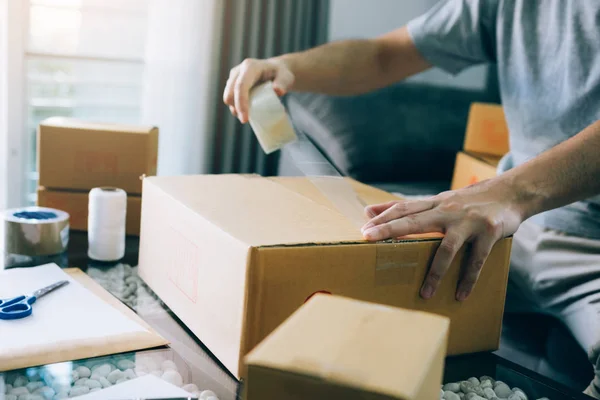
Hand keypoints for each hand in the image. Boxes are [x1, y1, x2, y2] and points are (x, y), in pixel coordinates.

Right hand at [223, 58, 294, 123]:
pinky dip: (235, 107)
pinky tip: (245, 111)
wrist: (275, 70)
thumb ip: (283, 83)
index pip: (241, 86)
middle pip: (230, 92)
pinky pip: (230, 98)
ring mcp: (234, 77)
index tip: (245, 119)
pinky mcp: (232, 83)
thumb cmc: (281, 74)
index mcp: (250, 67)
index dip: (241, 103)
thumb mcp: (286, 77)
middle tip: (246, 121)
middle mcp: (239, 70)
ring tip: (248, 116)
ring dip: (235, 108)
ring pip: (228, 96)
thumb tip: (277, 91)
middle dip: (236, 108)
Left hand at [361, 179, 524, 300]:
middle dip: (390, 230)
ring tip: (424, 294)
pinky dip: (468, 279)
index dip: (383, 218)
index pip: (403, 208)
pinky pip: (476, 260)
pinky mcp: (489, 232)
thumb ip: (409, 208)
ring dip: (435, 273)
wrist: (512, 192)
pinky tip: (460, 294)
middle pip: (414, 220)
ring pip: (446, 248)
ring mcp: (468, 221)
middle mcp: (448, 210)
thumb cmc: (469, 201)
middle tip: (369, 241)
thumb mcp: (439, 200)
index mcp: (435, 204)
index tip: (364, 230)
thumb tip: (371, 210)